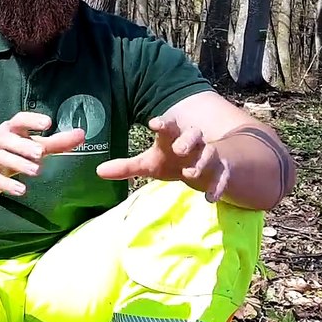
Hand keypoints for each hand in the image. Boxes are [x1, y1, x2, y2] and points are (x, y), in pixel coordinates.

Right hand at [0, 112, 85, 197]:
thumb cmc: (12, 154)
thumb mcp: (33, 147)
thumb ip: (57, 142)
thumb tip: (82, 134)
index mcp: (11, 130)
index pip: (20, 120)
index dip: (32, 120)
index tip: (47, 123)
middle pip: (9, 140)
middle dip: (24, 145)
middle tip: (40, 152)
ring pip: (3, 158)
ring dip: (19, 164)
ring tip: (36, 170)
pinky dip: (8, 185)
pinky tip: (21, 190)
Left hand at [95, 116, 229, 201]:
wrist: (210, 165)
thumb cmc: (174, 161)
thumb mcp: (151, 164)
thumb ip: (127, 167)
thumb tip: (98, 171)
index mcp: (174, 137)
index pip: (168, 126)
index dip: (163, 123)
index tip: (154, 123)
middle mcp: (193, 143)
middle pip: (193, 134)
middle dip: (186, 140)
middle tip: (178, 148)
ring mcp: (209, 156)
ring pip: (209, 153)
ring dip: (200, 163)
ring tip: (190, 173)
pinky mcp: (222, 171)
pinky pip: (222, 177)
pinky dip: (217, 187)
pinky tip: (210, 198)